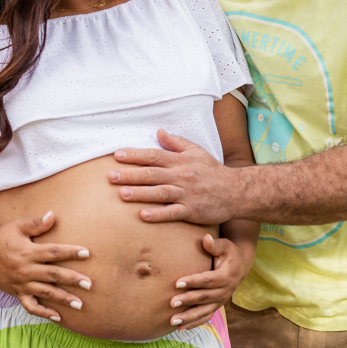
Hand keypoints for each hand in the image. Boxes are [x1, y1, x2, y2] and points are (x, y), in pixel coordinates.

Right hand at [0, 210, 92, 322]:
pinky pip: (31, 306)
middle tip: (89, 284)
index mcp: (28, 252)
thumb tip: (53, 215)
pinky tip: (58, 316)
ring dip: (63, 298)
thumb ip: (36, 224)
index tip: (87, 253)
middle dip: (72, 279)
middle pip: (53, 275)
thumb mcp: (17, 227)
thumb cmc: (1, 239)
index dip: (70, 252)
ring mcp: (22, 284)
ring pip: (45, 293)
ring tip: (80, 304)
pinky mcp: (17, 293)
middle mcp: (26, 269)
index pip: (53, 252)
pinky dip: (44, 313)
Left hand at [109, 129, 235, 224]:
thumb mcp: (196, 151)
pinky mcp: (192, 211)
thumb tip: (158, 132)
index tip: (117, 155)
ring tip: (122, 194)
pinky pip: (173, 212)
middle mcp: (181, 176)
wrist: (236, 191)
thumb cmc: (212, 171)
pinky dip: (158, 214)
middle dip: (131, 175)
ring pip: (160, 193)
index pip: (154, 155)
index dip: (135, 155)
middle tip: (110, 176)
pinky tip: (143, 215)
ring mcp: (186, 194)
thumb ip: (176, 142)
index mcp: (180, 161)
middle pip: (153, 174)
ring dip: (141, 193)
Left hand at [169, 235, 248, 330]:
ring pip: (204, 311)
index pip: (208, 280)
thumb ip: (215, 244)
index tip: (177, 282)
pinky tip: (179, 329)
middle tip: (171, 302)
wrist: (239, 267)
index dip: (193, 281)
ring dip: (188, 317)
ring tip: (172, 320)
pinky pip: (205, 318)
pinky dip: (193, 324)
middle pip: (204, 297)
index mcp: (227, 276)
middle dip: (188, 300)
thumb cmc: (228, 253)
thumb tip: (206, 239)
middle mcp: (225, 291)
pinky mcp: (216, 307)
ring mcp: (220, 301)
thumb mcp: (225, 245)